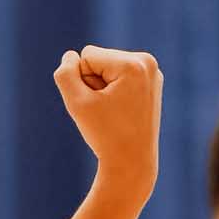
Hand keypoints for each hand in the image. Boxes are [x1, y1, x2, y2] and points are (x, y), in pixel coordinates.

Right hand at [55, 44, 162, 195]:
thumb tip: (71, 56)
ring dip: (102, 89)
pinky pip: (118, 76)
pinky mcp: (150, 82)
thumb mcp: (77, 103)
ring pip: (106, 68)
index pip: (87, 55)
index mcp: (134, 64)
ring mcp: (152, 72)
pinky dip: (113, 92)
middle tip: (107, 112)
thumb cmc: (105, 134)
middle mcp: (148, 62)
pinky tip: (121, 111)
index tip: (100, 106)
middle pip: (98, 59)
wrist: (132, 163)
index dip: (83, 82)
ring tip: (114, 112)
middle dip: (93, 84)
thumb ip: (65, 74)